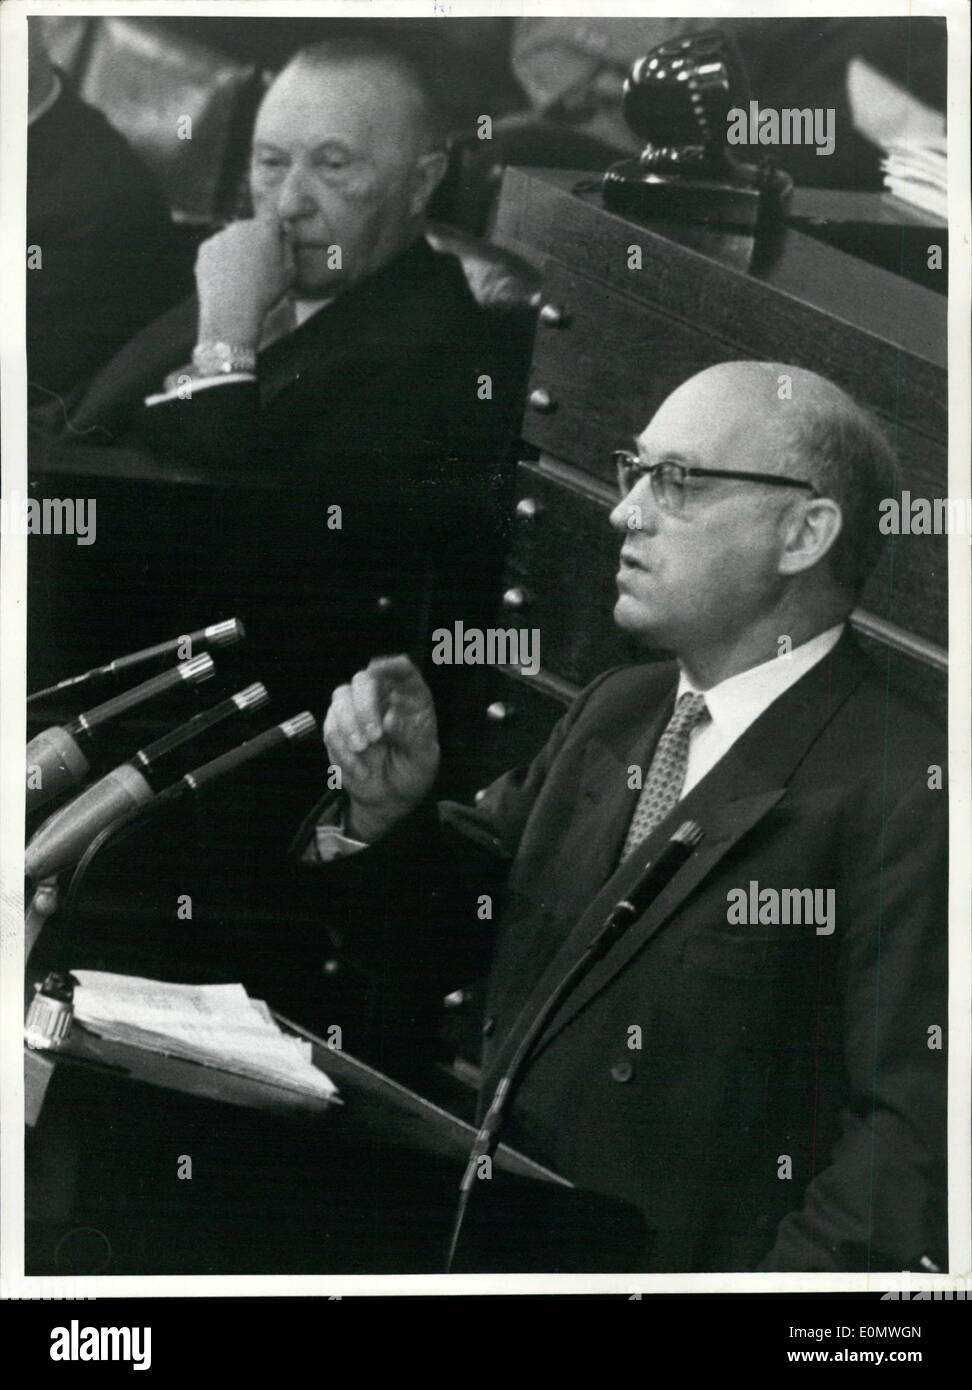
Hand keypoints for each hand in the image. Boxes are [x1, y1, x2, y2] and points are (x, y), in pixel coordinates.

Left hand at [194, 215, 295, 346]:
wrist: (231, 311)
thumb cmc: (265, 293)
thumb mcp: (289, 272)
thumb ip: (289, 246)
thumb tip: (286, 230)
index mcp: (264, 228)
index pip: (273, 216)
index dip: (276, 228)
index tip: (277, 242)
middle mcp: (240, 226)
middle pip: (252, 228)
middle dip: (256, 241)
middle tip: (260, 269)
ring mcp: (220, 236)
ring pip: (234, 240)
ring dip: (239, 251)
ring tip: (243, 279)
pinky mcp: (205, 248)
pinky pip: (218, 251)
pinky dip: (222, 261)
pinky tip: (228, 280)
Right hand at [323, 656, 439, 841]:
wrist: (389, 797)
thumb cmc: (412, 770)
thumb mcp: (423, 758)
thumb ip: (412, 737)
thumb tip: (390, 718)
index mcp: (410, 698)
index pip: (403, 671)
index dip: (391, 666)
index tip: (378, 670)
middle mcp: (382, 697)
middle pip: (364, 680)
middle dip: (365, 706)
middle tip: (374, 736)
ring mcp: (356, 709)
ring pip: (341, 698)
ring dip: (349, 725)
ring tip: (364, 750)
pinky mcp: (337, 727)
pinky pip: (330, 728)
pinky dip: (342, 749)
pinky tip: (359, 769)